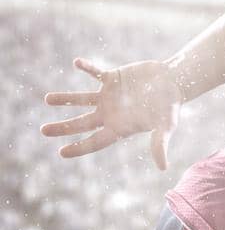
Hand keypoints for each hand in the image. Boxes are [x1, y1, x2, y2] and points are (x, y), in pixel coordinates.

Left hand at [40, 58, 183, 169]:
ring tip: (47, 99)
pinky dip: (87, 68)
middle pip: (81, 123)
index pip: (95, 141)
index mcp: (119, 127)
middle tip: (43, 130)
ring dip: (65, 99)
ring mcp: (109, 96)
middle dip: (63, 127)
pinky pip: (96, 73)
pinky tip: (77, 62)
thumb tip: (163, 167)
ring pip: (81, 99)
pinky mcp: (112, 78)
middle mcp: (110, 113)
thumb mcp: (166, 127)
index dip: (79, 147)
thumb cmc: (171, 107)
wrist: (175, 82)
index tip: (61, 152)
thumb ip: (160, 144)